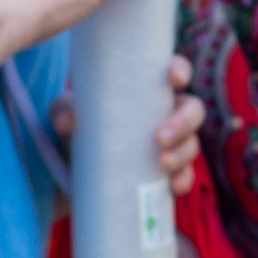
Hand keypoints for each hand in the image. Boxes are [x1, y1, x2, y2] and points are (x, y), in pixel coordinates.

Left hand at [43, 57, 199, 193]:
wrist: (74, 170)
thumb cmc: (78, 127)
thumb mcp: (66, 113)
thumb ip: (64, 109)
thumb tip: (68, 121)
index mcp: (148, 90)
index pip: (174, 72)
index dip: (180, 70)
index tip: (175, 78)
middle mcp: (165, 114)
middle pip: (193, 110)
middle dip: (183, 122)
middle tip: (161, 138)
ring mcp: (171, 144)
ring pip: (191, 144)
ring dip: (183, 153)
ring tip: (163, 163)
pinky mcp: (167, 173)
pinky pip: (186, 175)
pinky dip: (184, 180)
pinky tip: (175, 186)